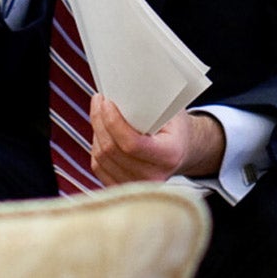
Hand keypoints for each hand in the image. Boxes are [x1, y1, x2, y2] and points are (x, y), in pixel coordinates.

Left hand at [90, 99, 223, 185]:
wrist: (181, 151)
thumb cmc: (175, 127)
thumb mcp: (172, 112)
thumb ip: (151, 104)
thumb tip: (122, 89)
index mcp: (169, 156)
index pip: (131, 144)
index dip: (113, 121)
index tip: (106, 101)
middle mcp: (154, 177)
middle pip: (111, 150)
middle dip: (100, 121)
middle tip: (99, 100)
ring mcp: (138, 187)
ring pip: (101, 158)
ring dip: (96, 132)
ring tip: (99, 112)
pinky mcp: (123, 188)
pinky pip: (98, 167)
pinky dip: (96, 146)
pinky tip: (101, 132)